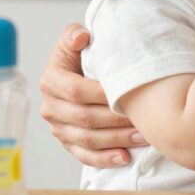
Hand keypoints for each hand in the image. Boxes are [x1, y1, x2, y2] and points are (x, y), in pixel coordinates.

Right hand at [38, 22, 148, 166]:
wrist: (80, 72)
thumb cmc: (83, 54)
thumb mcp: (76, 39)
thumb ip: (74, 34)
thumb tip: (82, 37)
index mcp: (51, 81)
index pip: (75, 90)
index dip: (101, 94)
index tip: (127, 93)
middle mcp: (51, 107)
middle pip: (84, 118)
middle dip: (115, 121)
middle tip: (143, 120)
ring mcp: (58, 128)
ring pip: (87, 139)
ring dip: (116, 140)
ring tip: (142, 137)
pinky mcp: (68, 143)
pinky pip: (85, 156)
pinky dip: (105, 159)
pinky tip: (125, 158)